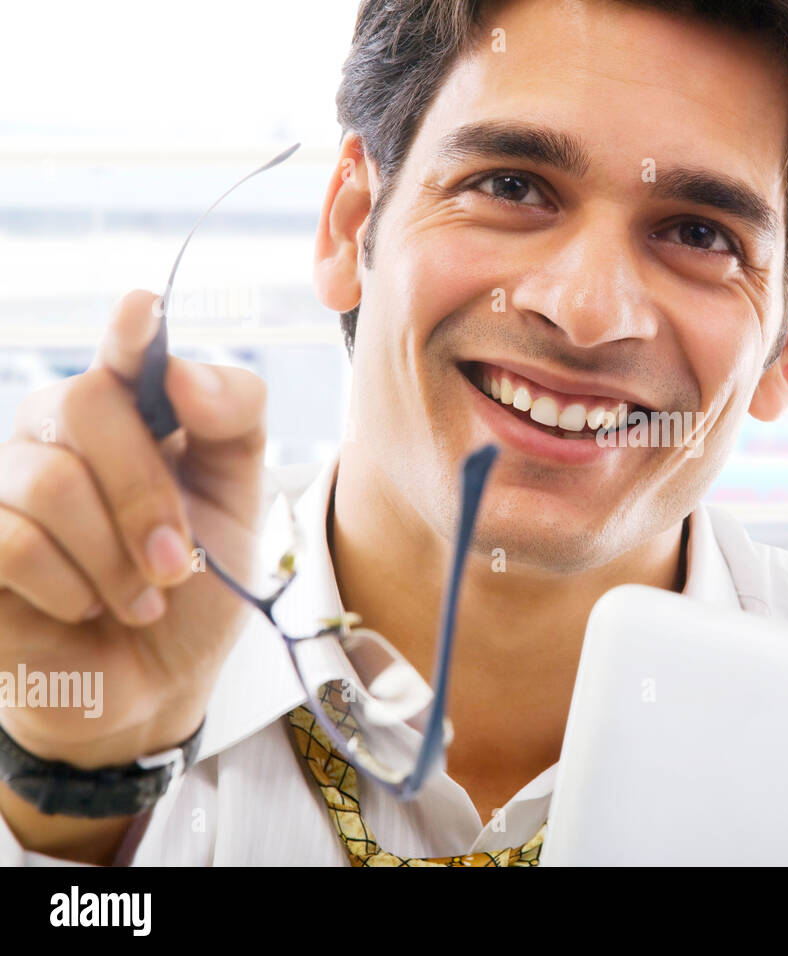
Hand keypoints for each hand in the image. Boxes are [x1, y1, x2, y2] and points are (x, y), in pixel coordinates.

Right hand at [0, 289, 266, 769]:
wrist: (156, 679)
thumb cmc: (198, 584)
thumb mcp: (240, 503)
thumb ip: (232, 423)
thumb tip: (181, 370)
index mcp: (134, 409)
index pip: (127, 346)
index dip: (131, 328)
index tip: (141, 312)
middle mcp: (59, 430)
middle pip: (88, 404)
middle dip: (146, 494)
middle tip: (177, 561)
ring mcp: (6, 481)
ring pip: (51, 482)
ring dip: (115, 558)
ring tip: (142, 598)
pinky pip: (12, 540)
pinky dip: (69, 586)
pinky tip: (85, 606)